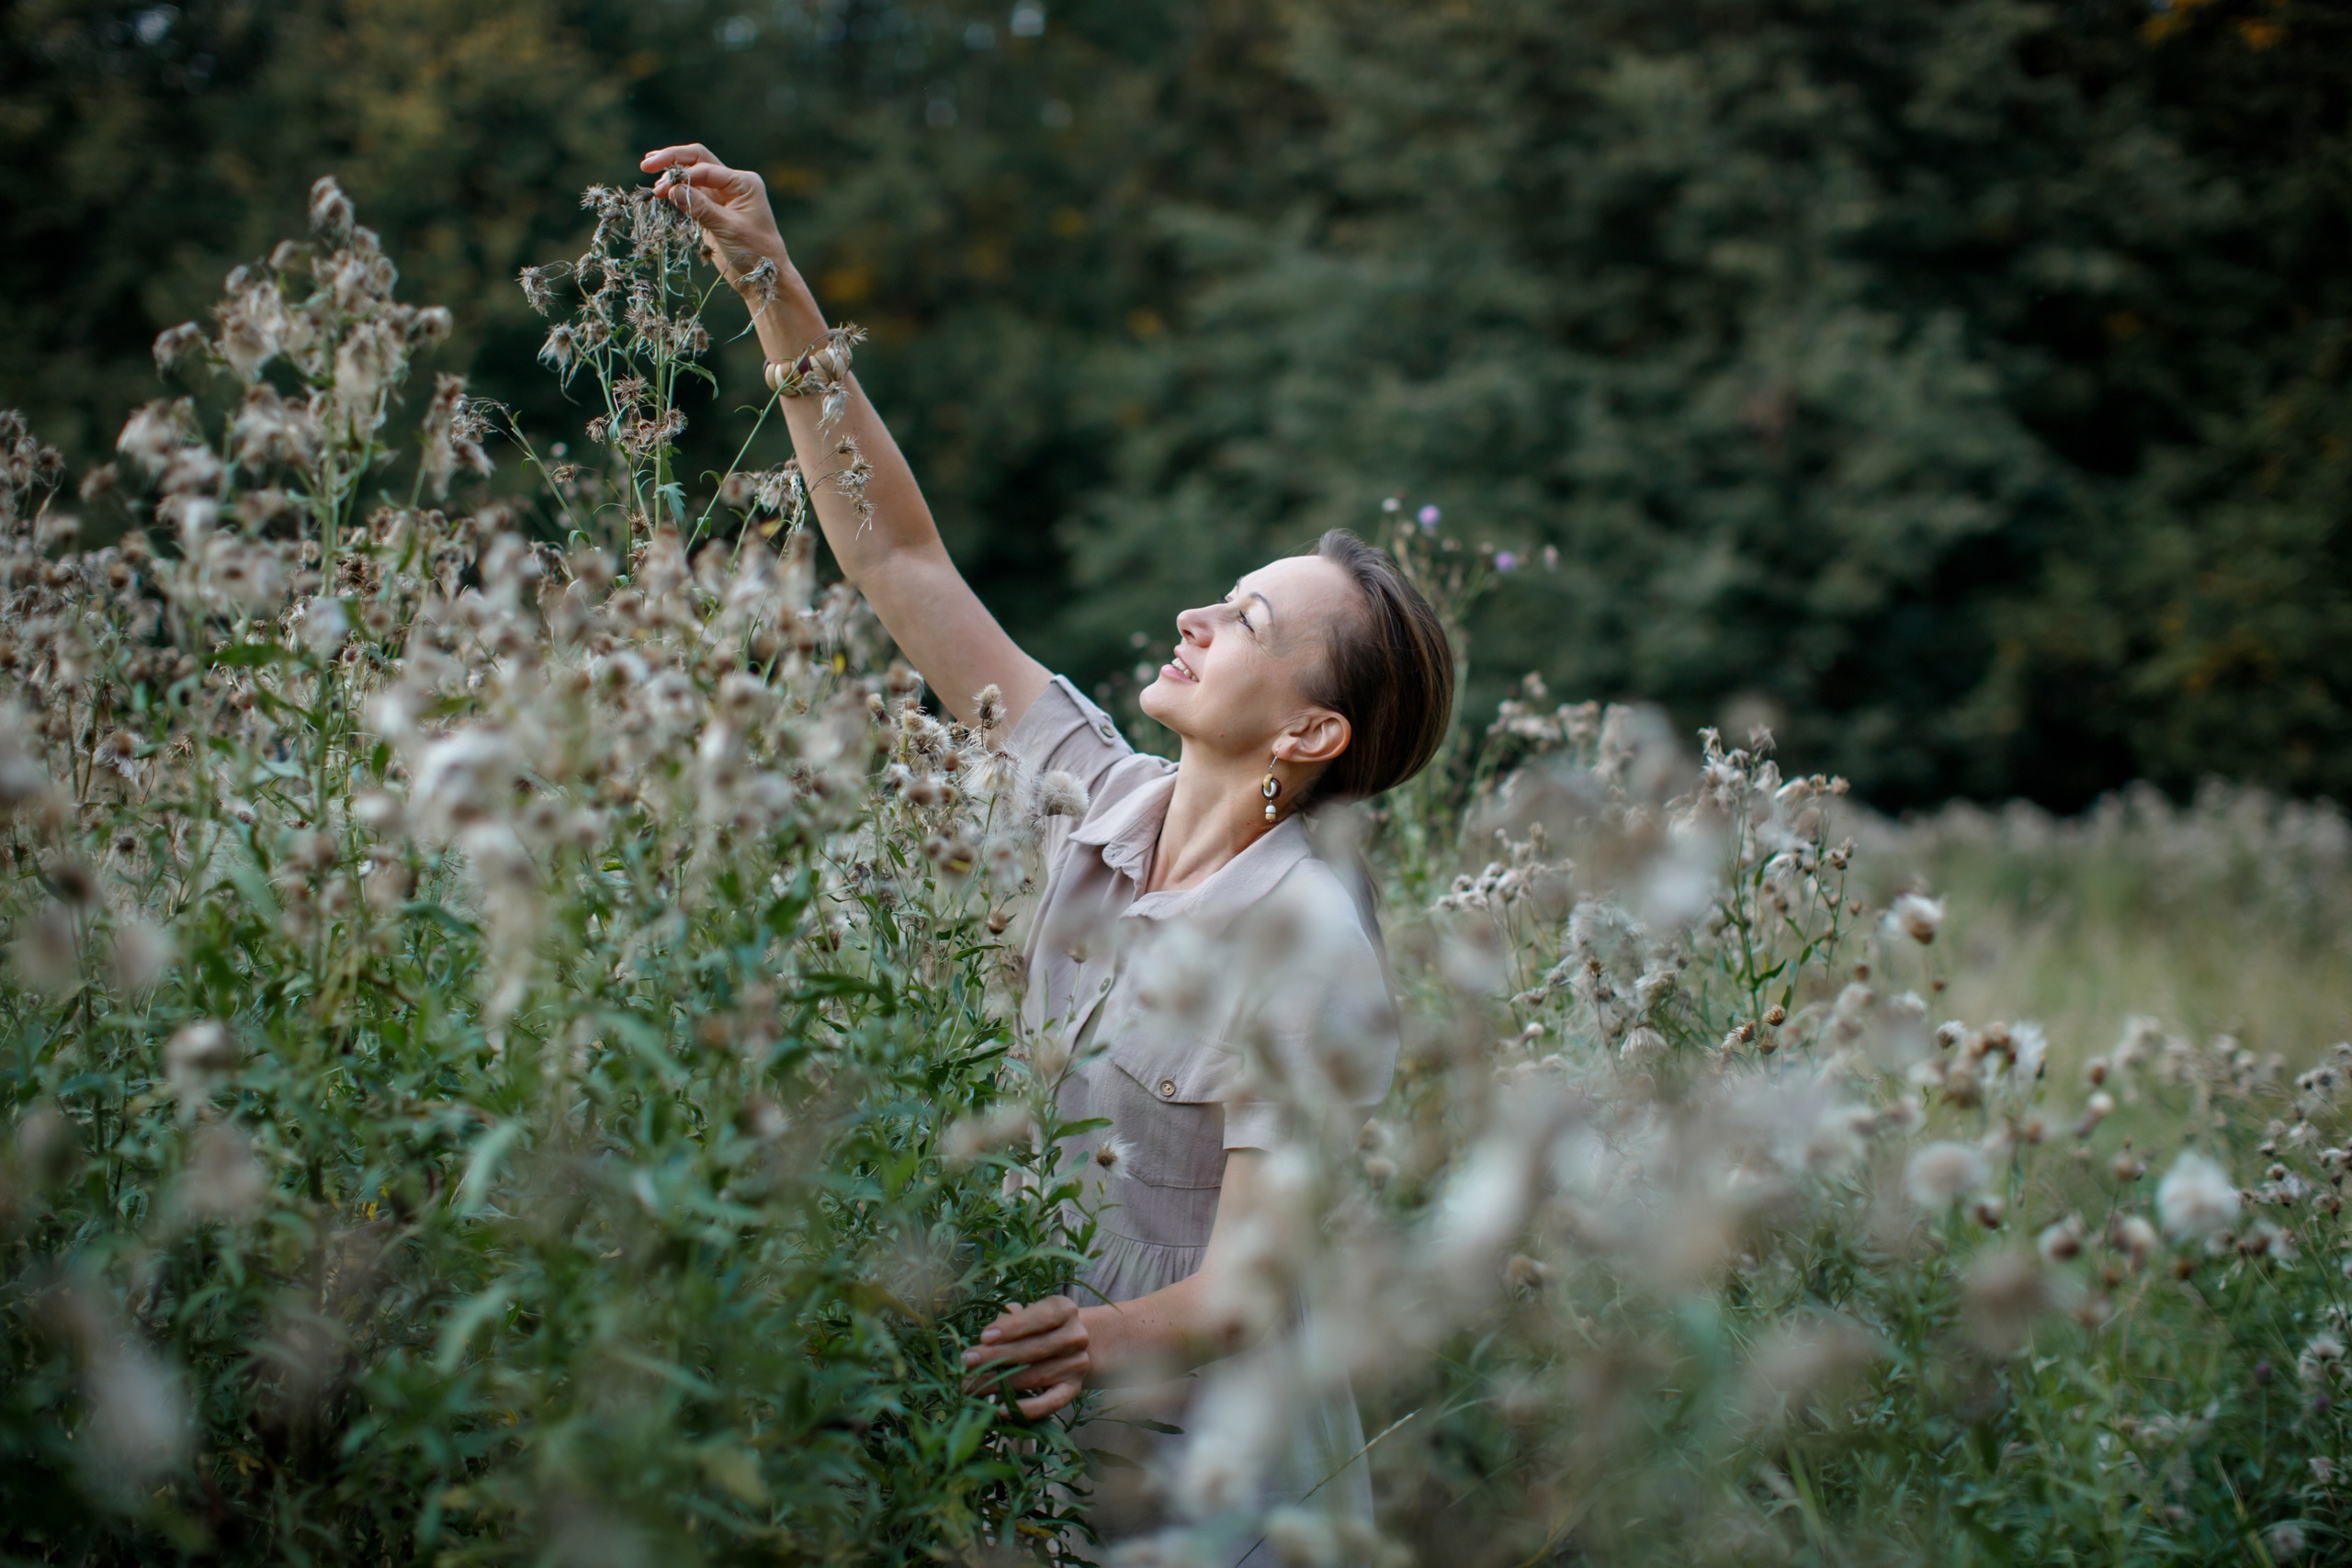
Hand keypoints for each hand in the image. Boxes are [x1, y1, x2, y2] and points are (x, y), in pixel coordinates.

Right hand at [638, 144, 786, 290]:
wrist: (763, 277)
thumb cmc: (756, 252)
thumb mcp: (728, 228)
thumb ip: (701, 207)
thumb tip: (672, 189)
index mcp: (743, 182)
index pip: (706, 168)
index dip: (682, 174)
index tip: (662, 187)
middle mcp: (733, 184)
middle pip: (698, 161)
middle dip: (673, 160)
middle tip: (646, 164)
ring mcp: (722, 196)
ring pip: (692, 177)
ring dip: (672, 178)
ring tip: (653, 187)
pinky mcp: (712, 210)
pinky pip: (691, 194)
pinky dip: (676, 193)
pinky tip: (660, 194)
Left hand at [963, 1296, 1090, 1418]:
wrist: (1070, 1348)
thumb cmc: (1038, 1327)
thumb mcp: (1027, 1314)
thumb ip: (1008, 1319)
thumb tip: (987, 1338)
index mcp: (1064, 1309)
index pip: (1041, 1316)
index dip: (1012, 1327)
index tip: (984, 1337)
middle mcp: (1076, 1336)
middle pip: (1035, 1348)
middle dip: (997, 1356)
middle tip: (968, 1362)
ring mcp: (1077, 1364)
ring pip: (1037, 1375)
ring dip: (1001, 1383)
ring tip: (971, 1386)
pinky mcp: (1073, 1389)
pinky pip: (1052, 1403)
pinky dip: (1027, 1409)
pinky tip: (1002, 1409)